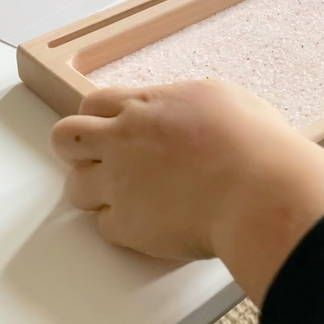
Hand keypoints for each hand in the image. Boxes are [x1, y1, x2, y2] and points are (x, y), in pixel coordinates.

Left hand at [51, 80, 323, 304]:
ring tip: (128, 195)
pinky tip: (150, 221)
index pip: (93, 103)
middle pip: (65, 138)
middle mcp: (123, 140)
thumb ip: (187, 104)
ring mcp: (119, 184)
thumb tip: (188, 112)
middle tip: (102, 159)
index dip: (99, 116)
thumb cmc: (253, 141)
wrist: (258, 189)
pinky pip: (104, 226)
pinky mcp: (126, 225)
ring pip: (74, 186)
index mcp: (146, 105)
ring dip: (95, 190)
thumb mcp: (222, 98)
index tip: (112, 127)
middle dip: (77, 148)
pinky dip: (121, 225)